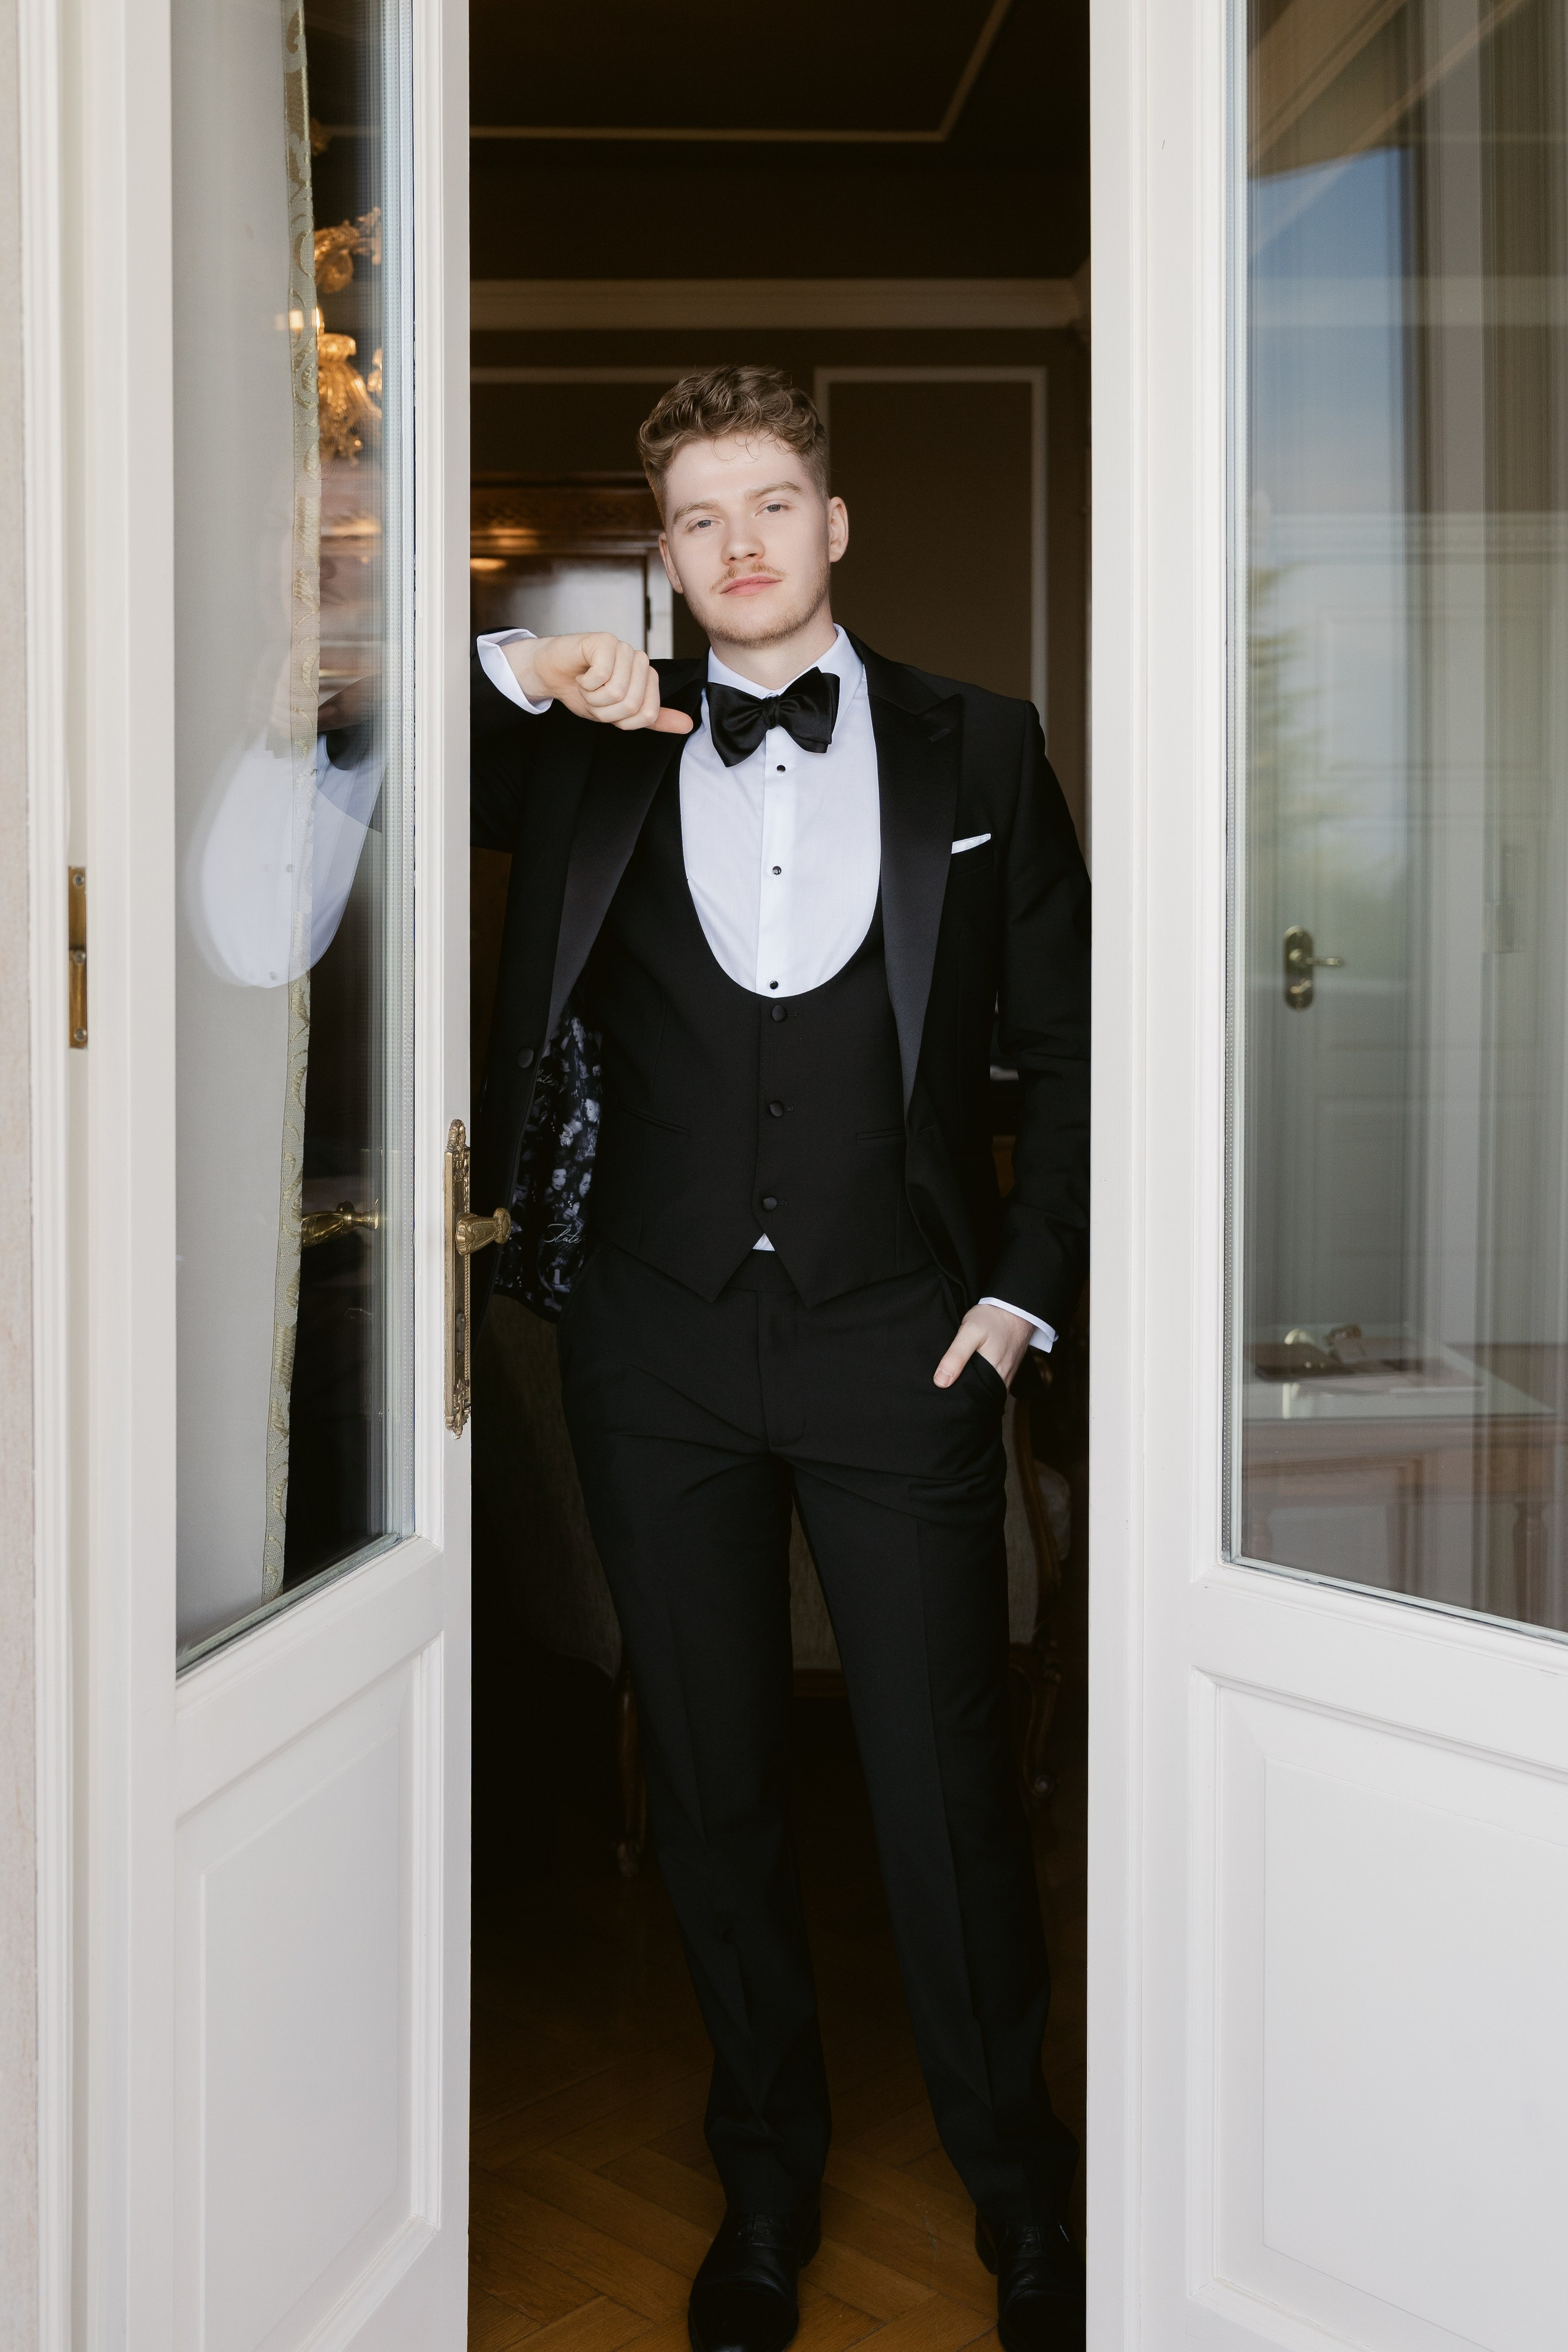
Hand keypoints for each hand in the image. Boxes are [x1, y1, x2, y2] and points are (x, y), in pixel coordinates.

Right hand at [505, 632, 693, 733]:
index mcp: (648, 678)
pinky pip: (602, 676)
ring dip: (592, 696)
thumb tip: (688, 725)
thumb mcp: (619, 713)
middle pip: (631, 704)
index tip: (606, 708)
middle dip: (604, 710)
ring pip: (616, 691)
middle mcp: (640, 660)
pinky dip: (585, 683)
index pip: (647, 714)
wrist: (552, 674)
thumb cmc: (584, 690)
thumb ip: (652, 718)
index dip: (620, 721)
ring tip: (586, 684)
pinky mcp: (605, 640)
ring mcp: (623, 648)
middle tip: (592, 695)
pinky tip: (581, 673)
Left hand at [933, 1303, 1032, 1391]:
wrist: (1016, 1306)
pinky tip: (968, 1373)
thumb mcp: (971, 1331)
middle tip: (943, 1390)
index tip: (941, 1396)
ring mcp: (1007, 1375)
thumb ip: (956, 1356)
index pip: (973, 1399)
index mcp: (993, 1376)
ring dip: (972, 1388)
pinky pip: (992, 1382)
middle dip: (963, 1396)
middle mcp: (1002, 1381)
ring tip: (953, 1383)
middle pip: (979, 1397)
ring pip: (985, 1390)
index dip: (957, 1400)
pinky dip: (980, 1381)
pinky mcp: (1007, 1369)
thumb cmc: (993, 1318)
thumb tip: (940, 1381)